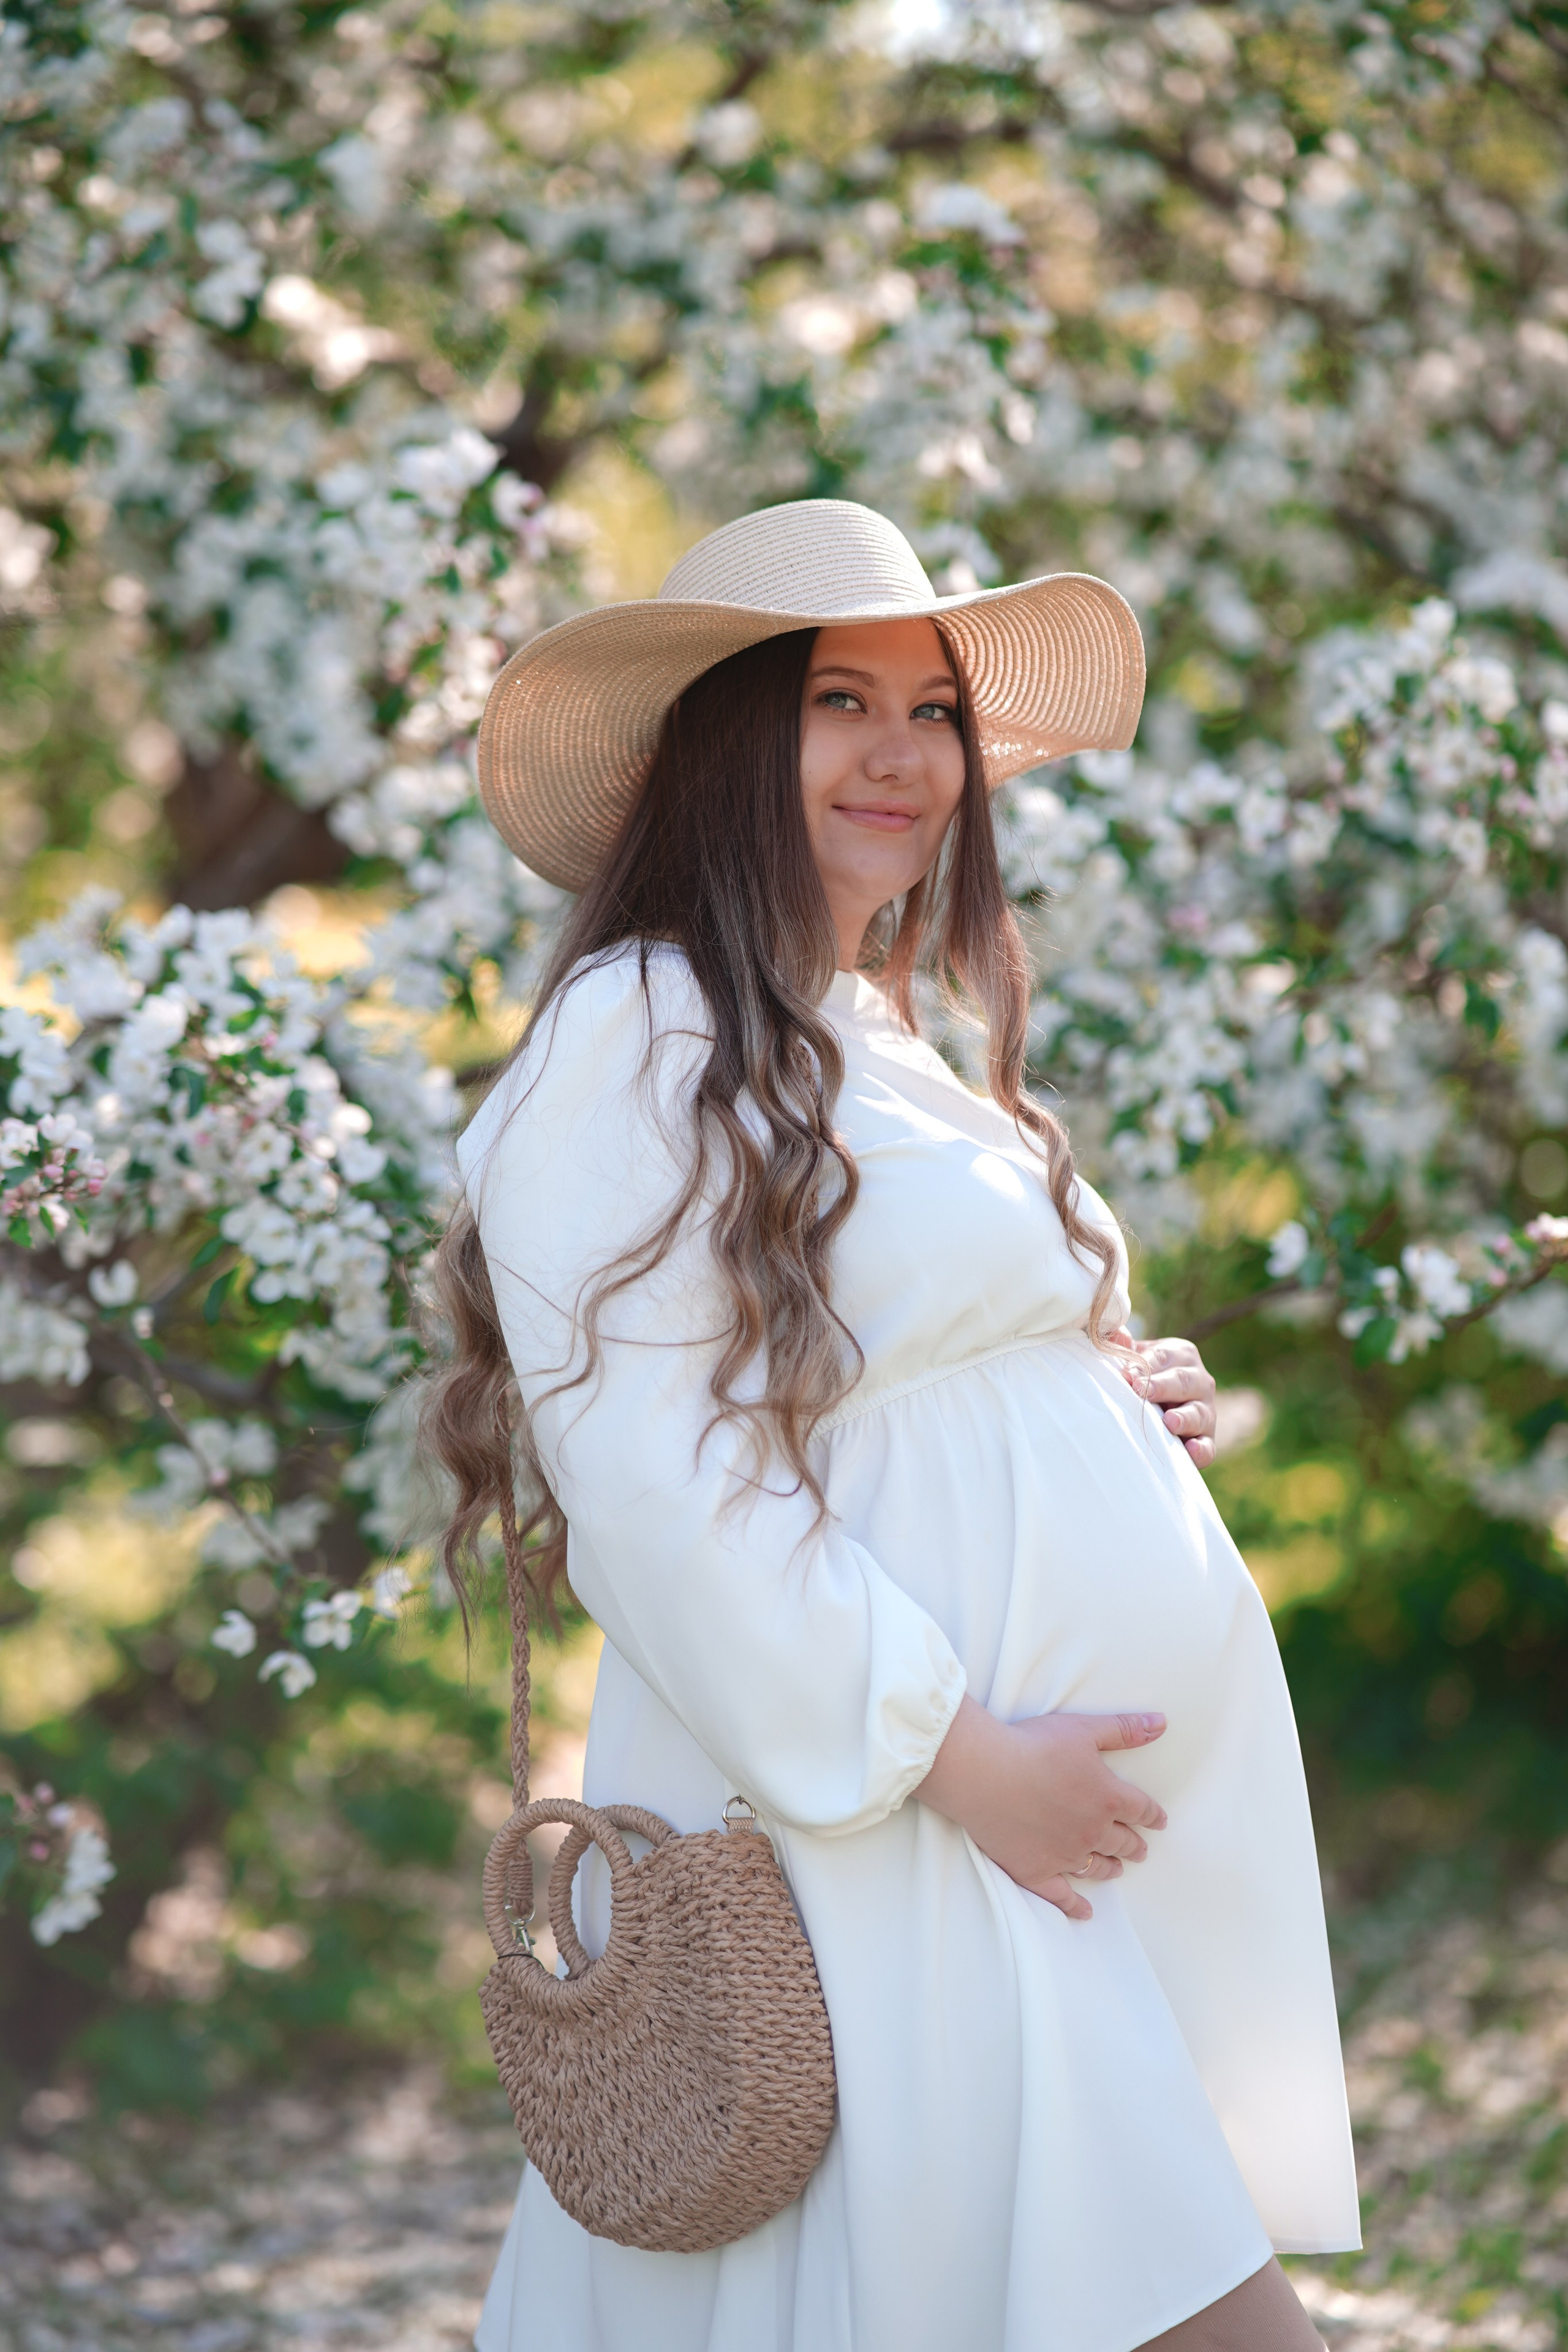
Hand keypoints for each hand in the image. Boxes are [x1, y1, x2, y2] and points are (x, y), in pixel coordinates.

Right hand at [914, 1696, 1167, 1920]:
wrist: (984, 1773)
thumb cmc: (1032, 1746)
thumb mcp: (1084, 1729)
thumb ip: (1125, 1729)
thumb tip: (1161, 1724)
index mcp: (1108, 1798)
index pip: (1141, 1809)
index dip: (1153, 1815)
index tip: (1159, 1821)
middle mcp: (1092, 1831)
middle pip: (1122, 1842)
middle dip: (1134, 1845)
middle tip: (1140, 1849)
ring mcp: (1064, 1855)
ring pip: (1097, 1867)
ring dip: (1111, 1868)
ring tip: (1117, 1869)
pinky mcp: (1036, 1871)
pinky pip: (1062, 1896)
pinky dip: (1076, 1906)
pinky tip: (1085, 1912)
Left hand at [1107, 1328, 1217, 1467]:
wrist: (1161, 1400)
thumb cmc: (1144, 1374)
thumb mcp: (1136, 1355)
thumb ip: (1123, 1345)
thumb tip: (1116, 1334)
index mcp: (1182, 1354)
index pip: (1164, 1357)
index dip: (1146, 1365)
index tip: (1129, 1374)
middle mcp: (1200, 1380)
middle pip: (1184, 1381)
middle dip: (1163, 1386)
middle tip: (1142, 1391)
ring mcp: (1206, 1410)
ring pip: (1199, 1413)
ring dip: (1185, 1418)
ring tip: (1169, 1421)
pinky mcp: (1207, 1438)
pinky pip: (1208, 1446)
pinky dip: (1201, 1449)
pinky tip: (1191, 1451)